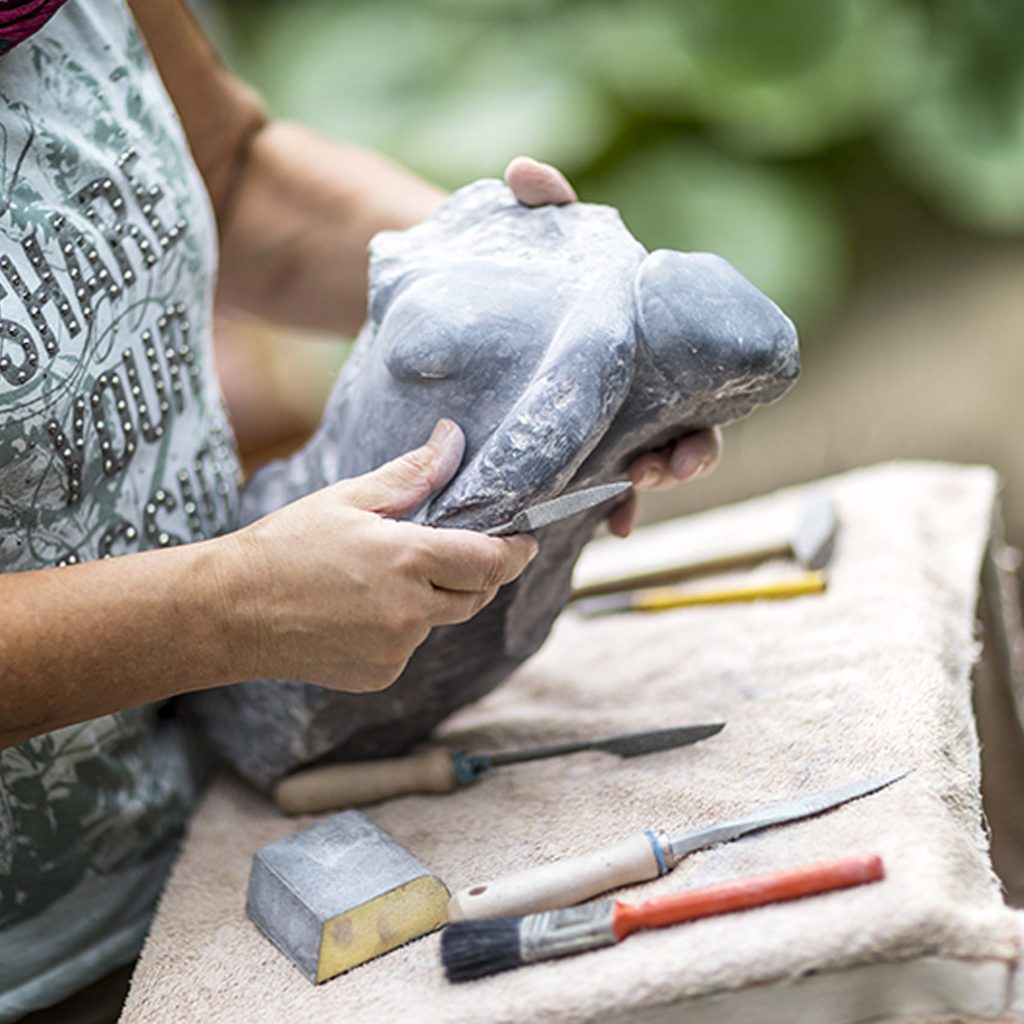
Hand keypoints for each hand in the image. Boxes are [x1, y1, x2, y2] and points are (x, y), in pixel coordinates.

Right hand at [220, 420, 537, 691]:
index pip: (490, 561)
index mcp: (407, 560)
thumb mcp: (349, 498)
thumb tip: (453, 441)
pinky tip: (361, 611)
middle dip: (476, 573)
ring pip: (441, 621)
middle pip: (476, 595)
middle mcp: (410, 611)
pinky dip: (401, 628)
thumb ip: (411, 475)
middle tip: (453, 551)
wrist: (231, 612)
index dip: (515, 551)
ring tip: (381, 579)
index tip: (524, 541)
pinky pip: (410, 647)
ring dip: (432, 599)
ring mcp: (396, 649)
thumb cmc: (285, 547)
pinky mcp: (380, 675)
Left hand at [504, 156, 722, 537]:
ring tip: (623, 500)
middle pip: (682, 438)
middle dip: (682, 463)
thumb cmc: (523, 271)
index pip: (696, 390)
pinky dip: (606, 508)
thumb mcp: (537, 236)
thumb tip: (525, 172)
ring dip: (642, 491)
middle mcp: (636, 392)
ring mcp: (602, 423)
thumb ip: (544, 204)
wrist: (471, 304)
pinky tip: (603, 528)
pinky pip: (596, 487)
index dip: (702, 426)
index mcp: (646, 349)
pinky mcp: (564, 445)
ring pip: (643, 468)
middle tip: (658, 470)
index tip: (685, 444)